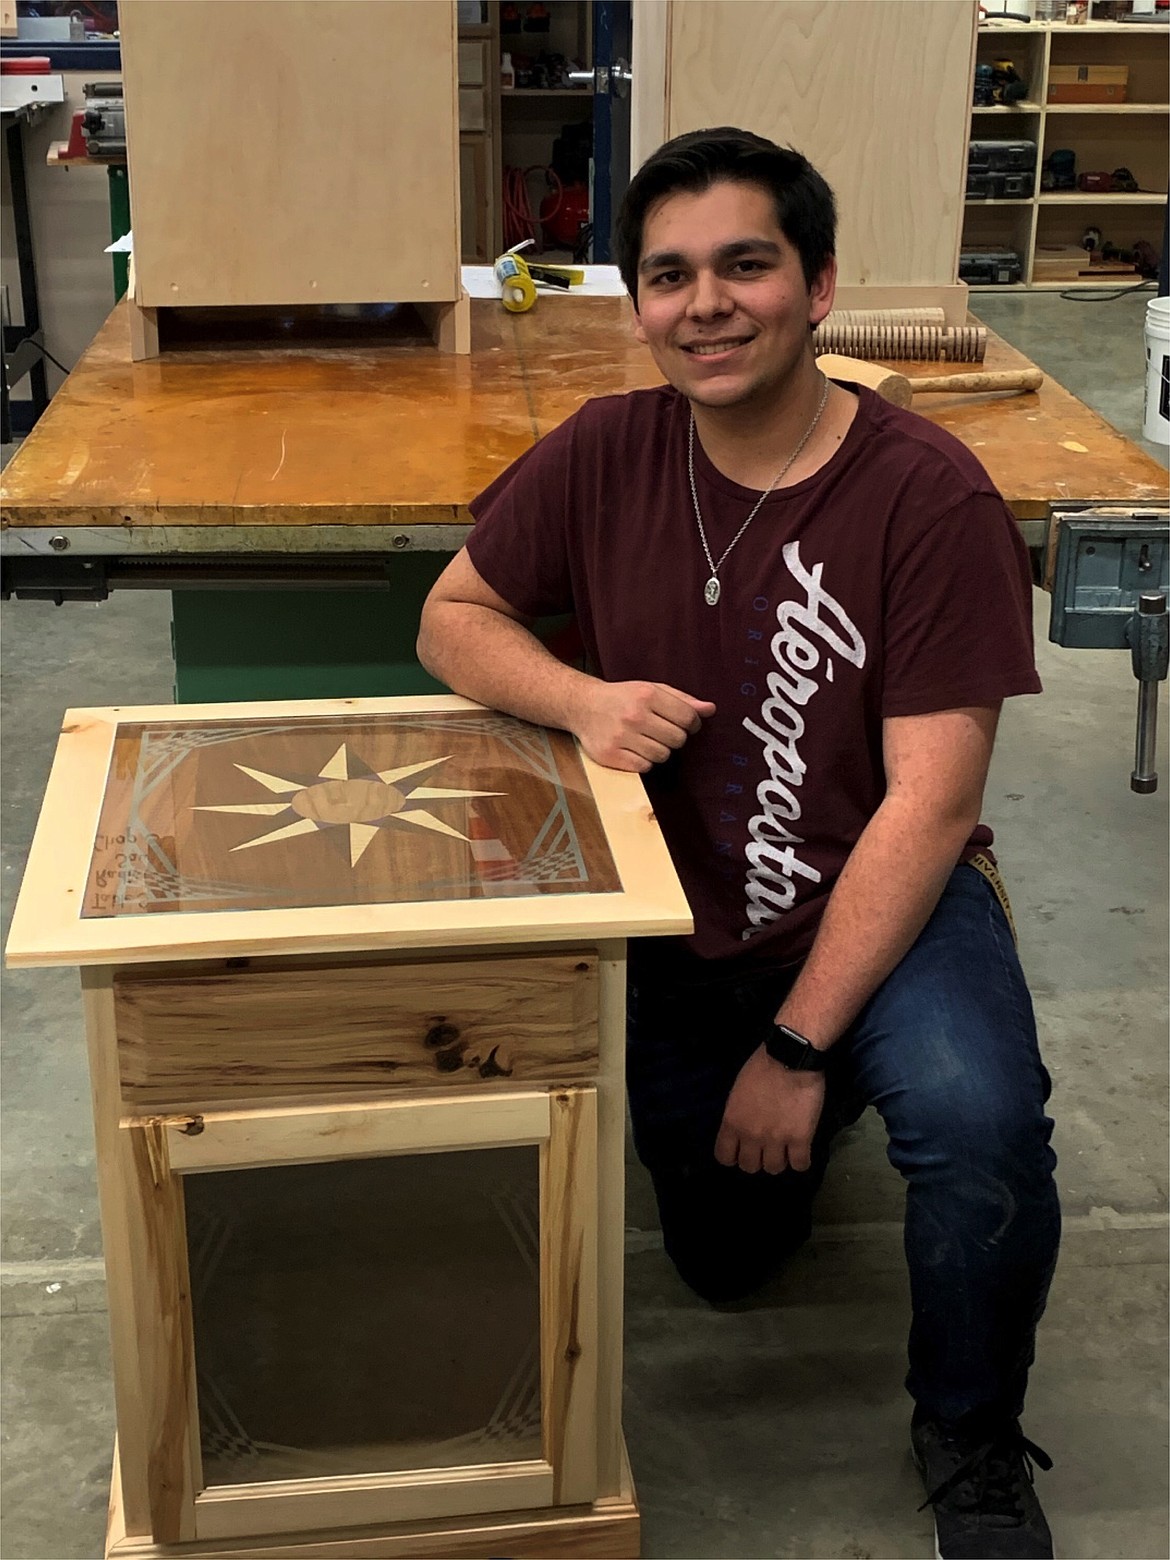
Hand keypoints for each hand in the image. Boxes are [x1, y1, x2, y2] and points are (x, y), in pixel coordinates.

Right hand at [570, 681, 715, 772]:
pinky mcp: (610, 755)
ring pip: (662, 756)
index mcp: (647, 695)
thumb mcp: (652, 689)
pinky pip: (644, 767)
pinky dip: (643, 761)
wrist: (583, 705)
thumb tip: (710, 709)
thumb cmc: (623, 697)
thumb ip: (682, 699)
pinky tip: (634, 749)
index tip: (685, 724)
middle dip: (675, 738)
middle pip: (678, 740)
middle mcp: (634, 715)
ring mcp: (621, 737)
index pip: (688, 717)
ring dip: (659, 751)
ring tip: (646, 740)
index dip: (693, 724)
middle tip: (662, 732)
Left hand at [715, 1045, 824, 1174]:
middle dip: (757, 1160)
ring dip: (779, 1160)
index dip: (733, 1157)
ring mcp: (776, 1140)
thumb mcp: (738, 1091)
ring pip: (774, 1169)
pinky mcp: (800, 1139)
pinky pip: (800, 1165)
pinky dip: (801, 1161)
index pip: (724, 1157)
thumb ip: (737, 1115)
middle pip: (750, 1167)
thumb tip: (742, 1128)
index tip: (741, 1151)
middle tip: (765, 1149)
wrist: (791, 1056)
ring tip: (785, 1149)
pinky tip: (801, 1151)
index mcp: (732, 1122)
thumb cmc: (762, 1066)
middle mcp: (751, 1136)